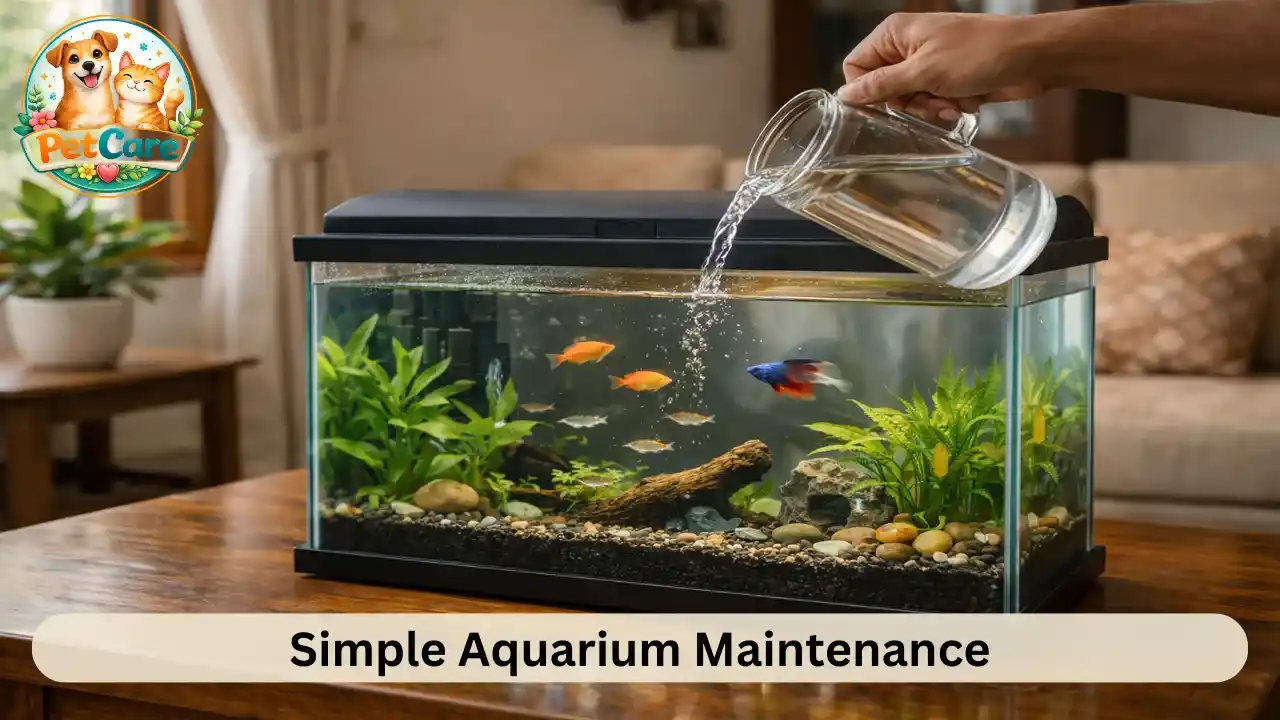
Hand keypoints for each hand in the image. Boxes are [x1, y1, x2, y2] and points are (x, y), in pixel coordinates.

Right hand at [838, 13, 1047, 122]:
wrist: (1031, 57)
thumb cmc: (980, 53)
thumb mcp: (924, 72)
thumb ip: (881, 86)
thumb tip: (844, 96)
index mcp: (894, 34)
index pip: (856, 67)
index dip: (868, 90)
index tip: (888, 102)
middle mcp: (907, 46)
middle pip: (883, 89)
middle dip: (907, 103)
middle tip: (930, 102)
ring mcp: (928, 63)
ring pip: (908, 101)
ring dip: (929, 108)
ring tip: (953, 102)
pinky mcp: (947, 79)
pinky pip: (931, 103)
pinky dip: (946, 107)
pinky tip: (966, 101)